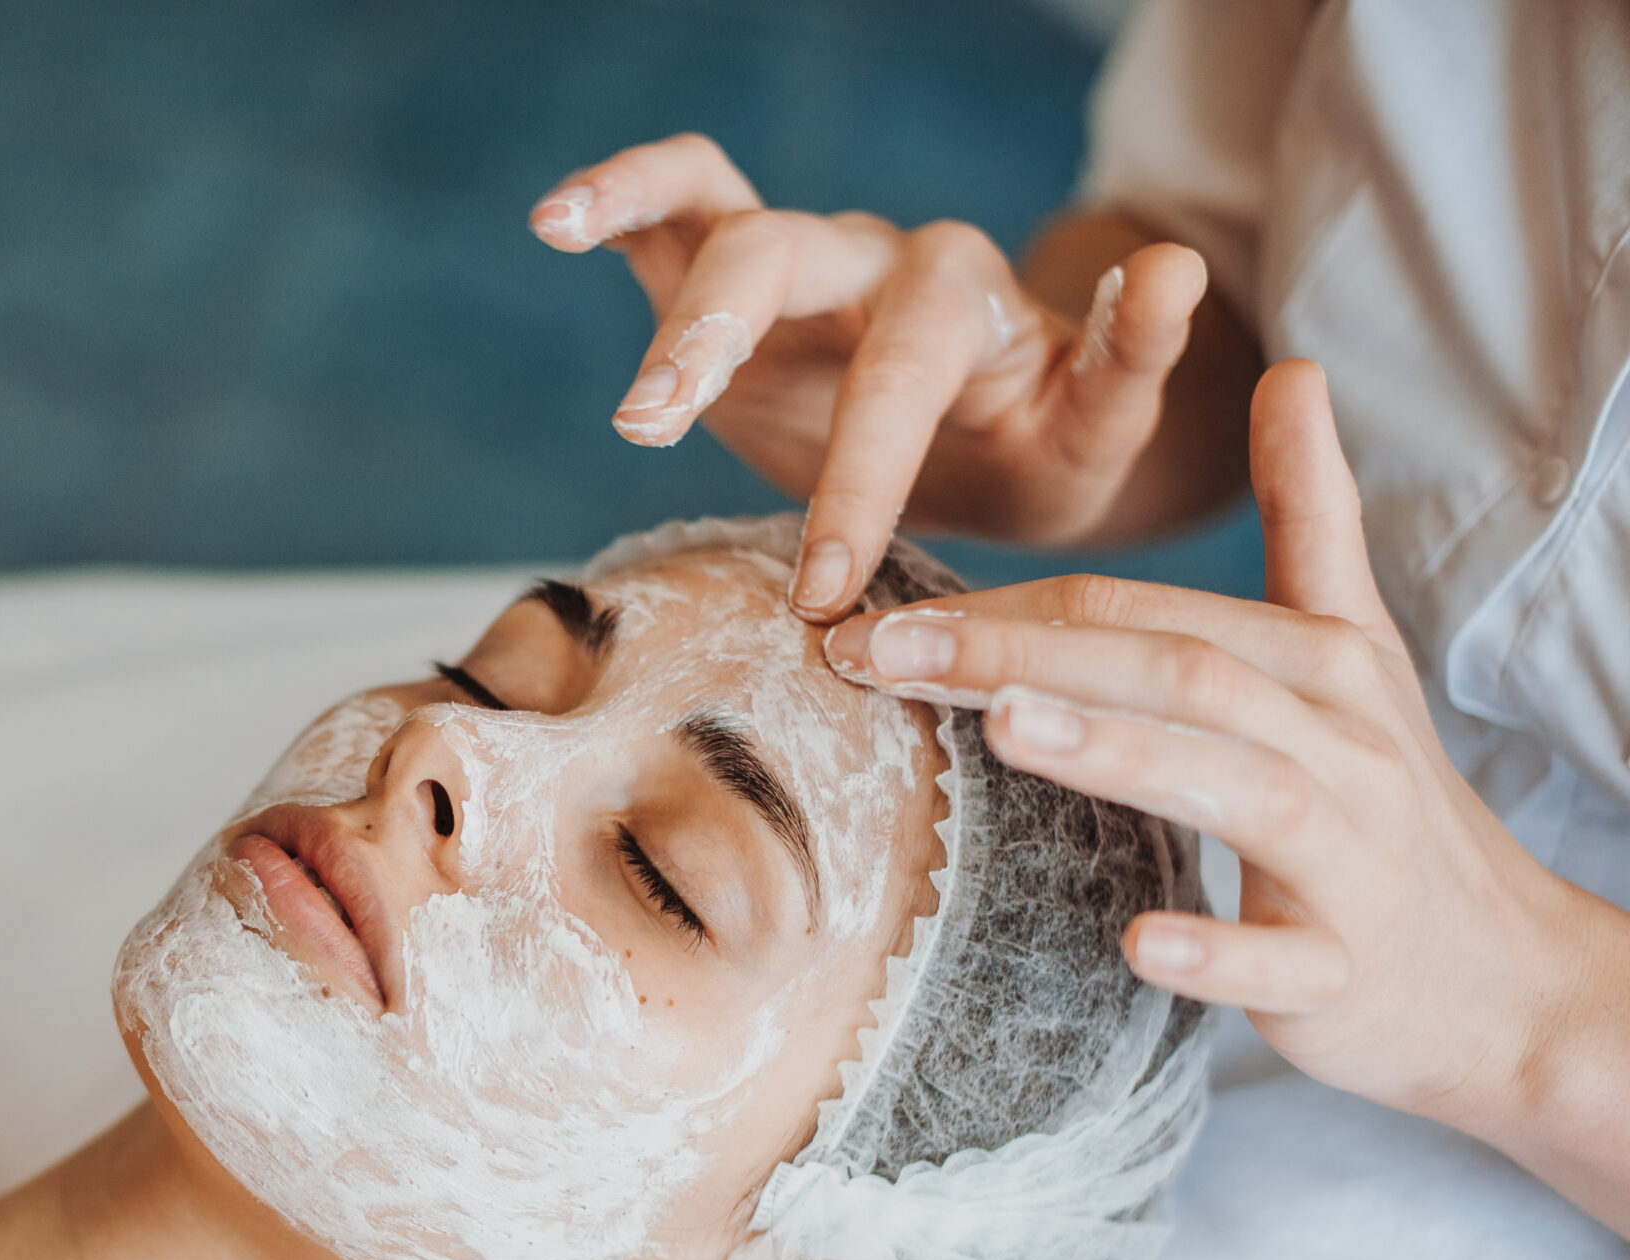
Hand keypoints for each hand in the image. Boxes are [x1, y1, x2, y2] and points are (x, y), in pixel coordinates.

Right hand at [531, 134, 1209, 618]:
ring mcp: (809, 256)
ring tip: (617, 388)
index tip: (822, 591)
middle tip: (653, 432)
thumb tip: (1175, 271)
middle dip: (720, 340)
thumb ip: (1130, 360)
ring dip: (662, 299)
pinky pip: (680, 199)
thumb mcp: (1102, 426)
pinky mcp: (741, 264)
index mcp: (967, 304)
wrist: (997, 431)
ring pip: (729, 224)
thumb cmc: (1044, 445)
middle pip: (790, 256)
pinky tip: (555, 222)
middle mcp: (879, 260)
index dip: (858, 473)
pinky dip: (619, 197)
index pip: (902, 369)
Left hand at [821, 362, 1629, 1201]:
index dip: (1006, 604)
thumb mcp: (1352, 645)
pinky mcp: (1347, 969)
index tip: (866, 613)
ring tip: (1008, 726)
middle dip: (1022, 653)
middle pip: (1175, 673)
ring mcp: (1349, 859)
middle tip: (880, 648)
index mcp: (1314, 660)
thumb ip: (1311, 516)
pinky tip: (1139, 942)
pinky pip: (1283, 962)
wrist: (1506, 975)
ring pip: (1239, 789)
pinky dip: (1215, 952)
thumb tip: (1294, 369)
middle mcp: (1336, 741)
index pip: (1140, 612)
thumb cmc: (1384, 799)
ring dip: (1123, 754)